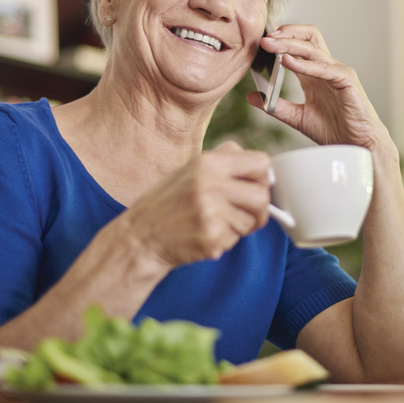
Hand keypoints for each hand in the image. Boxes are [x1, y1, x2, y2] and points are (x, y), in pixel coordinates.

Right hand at [122, 142, 270, 267]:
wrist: (139, 237)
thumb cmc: (168, 203)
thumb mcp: (190, 170)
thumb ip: (224, 162)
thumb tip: (264, 168)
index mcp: (207, 162)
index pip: (260, 162)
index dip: (263, 177)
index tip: (255, 188)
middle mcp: (210, 183)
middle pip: (262, 196)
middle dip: (260, 209)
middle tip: (246, 215)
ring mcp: (210, 212)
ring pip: (252, 220)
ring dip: (241, 227)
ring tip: (217, 224)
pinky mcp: (210, 237)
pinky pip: (236, 239)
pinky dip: (226, 240)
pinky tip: (205, 235)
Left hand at [247, 25, 389, 150]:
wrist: (356, 146)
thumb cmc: (334, 131)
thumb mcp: (297, 117)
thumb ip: (276, 106)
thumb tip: (251, 96)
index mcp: (313, 74)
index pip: (297, 45)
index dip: (280, 37)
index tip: (260, 37)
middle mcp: (325, 68)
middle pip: (308, 37)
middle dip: (286, 32)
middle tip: (264, 37)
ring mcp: (337, 72)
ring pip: (313, 48)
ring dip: (290, 44)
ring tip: (270, 45)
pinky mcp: (346, 80)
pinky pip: (324, 68)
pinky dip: (305, 64)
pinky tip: (287, 62)